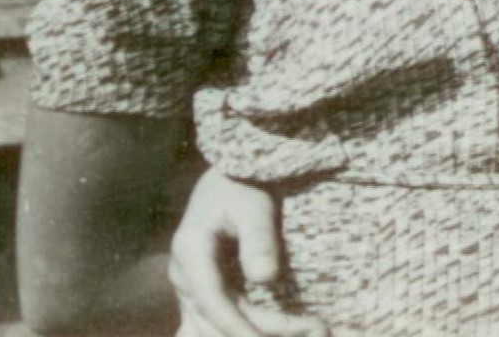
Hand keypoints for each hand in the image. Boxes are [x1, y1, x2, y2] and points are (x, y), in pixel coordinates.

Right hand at [168, 167, 325, 336]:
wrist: (229, 177)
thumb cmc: (243, 185)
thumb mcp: (254, 206)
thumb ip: (258, 239)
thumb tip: (265, 278)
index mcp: (190, 251)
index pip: (213, 301)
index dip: (239, 327)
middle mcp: (183, 274)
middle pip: (217, 319)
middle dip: (261, 332)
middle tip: (314, 329)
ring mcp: (189, 286)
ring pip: (212, 327)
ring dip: (252, 333)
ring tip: (304, 330)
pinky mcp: (201, 291)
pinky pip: (208, 323)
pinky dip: (233, 332)